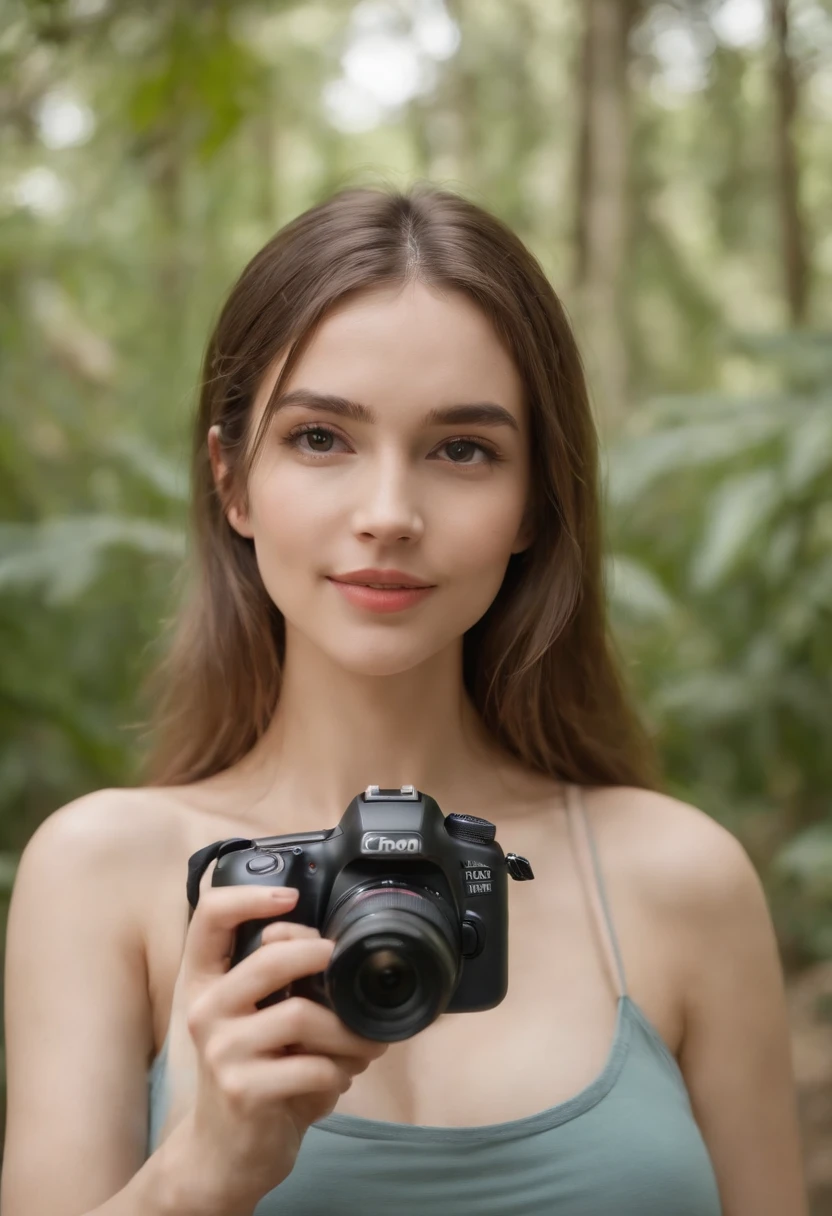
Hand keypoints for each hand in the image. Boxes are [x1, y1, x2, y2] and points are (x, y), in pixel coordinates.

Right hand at [162, 883, 386, 1214]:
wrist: (227, 1152)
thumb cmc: (255, 1072)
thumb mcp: (258, 1020)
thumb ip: (281, 982)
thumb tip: (340, 946)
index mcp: (208, 981)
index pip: (209, 917)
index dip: (249, 896)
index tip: (291, 897)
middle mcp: (206, 1008)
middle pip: (271, 957)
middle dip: (322, 958)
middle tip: (348, 970)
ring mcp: (220, 1049)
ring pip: (301, 1015)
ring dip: (347, 1030)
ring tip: (364, 1043)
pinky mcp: (242, 1089)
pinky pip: (312, 1066)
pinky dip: (340, 1071)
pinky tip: (340, 1077)